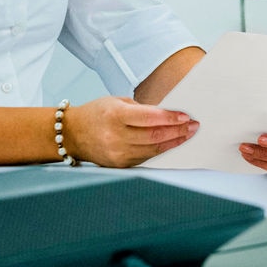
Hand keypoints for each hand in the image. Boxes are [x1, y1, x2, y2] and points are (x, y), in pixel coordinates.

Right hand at [63, 96, 197, 167]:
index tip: (186, 116)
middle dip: (178, 131)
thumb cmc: (96, 113)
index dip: (171, 118)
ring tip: (188, 134)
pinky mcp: (119, 165)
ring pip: (153, 150)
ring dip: (173, 142)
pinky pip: (145, 158)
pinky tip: (171, 143)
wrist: (72, 134)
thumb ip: (142, 109)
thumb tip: (168, 115)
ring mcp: (117, 154)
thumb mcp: (117, 102)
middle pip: (154, 136)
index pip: (150, 118)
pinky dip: (160, 150)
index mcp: (115, 116)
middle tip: (194, 126)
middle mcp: (115, 137)